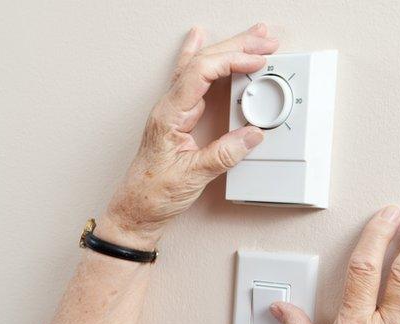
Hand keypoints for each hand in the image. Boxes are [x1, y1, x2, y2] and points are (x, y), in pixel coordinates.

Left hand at [102, 23, 277, 247]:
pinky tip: (200, 40)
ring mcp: (171, 111)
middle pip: (201, 63)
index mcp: (168, 116)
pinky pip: (192, 80)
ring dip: (226, 50)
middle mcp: (168, 108)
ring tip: (251, 36)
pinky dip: (203, 59)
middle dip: (236, 47)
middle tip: (265, 40)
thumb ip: (224, 154)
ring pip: (198, 67)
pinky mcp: (176, 118)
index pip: (200, 73)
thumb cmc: (152, 195)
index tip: (257, 61)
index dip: (231, 61)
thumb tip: (253, 134)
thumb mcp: (193, 177)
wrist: (135, 211)